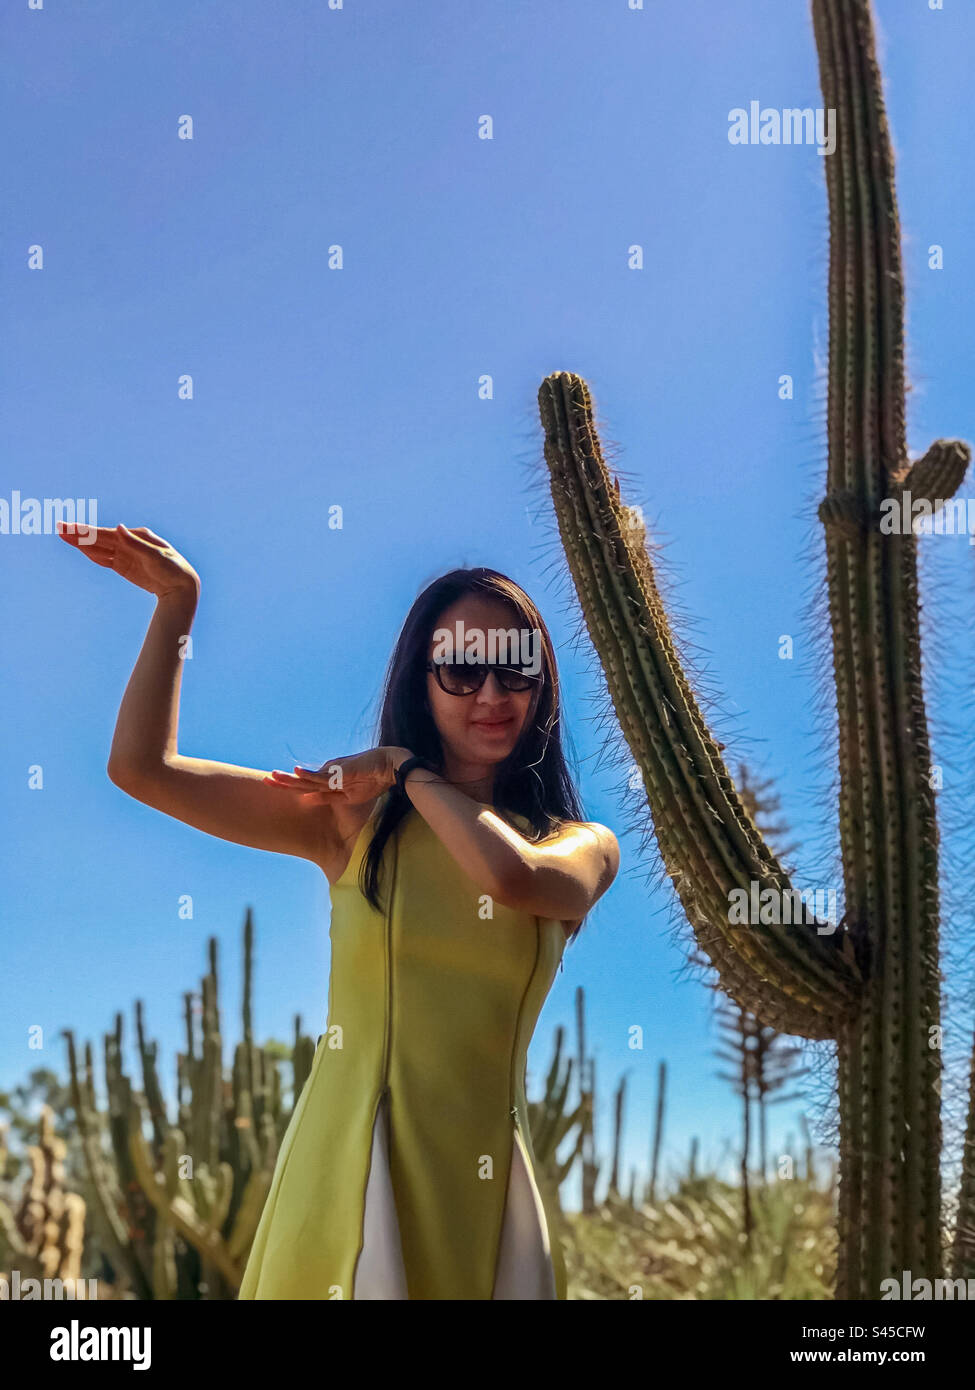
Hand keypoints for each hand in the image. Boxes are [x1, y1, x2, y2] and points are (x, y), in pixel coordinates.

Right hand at [57, 522, 200, 599]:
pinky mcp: (124, 567)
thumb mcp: (156, 556)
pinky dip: (93, 555)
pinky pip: (105, 560)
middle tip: (59, 528)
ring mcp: (125, 555)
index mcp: (137, 536)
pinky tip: (81, 549)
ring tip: (64, 536)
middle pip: (99, 539)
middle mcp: (129, 542)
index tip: (71, 529)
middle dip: (79, 534)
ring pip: (99, 548)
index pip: (107, 534)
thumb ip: (135, 544)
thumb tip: (118, 527)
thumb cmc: (173, 568)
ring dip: (82, 543)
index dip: (88, 532)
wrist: (181, 587)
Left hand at [263, 747, 409, 805]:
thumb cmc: (373, 780)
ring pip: (308, 779)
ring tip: (273, 776)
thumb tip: (306, 799)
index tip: (273, 785)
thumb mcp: (346, 795)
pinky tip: (296, 772)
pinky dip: (309, 774)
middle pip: (302, 781)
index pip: (305, 786)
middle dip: (283, 782)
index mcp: (328, 780)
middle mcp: (328, 774)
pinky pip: (323, 776)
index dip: (289, 786)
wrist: (390, 767)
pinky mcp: (341, 771)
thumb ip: (326, 797)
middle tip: (264, 780)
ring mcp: (333, 772)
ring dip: (290, 778)